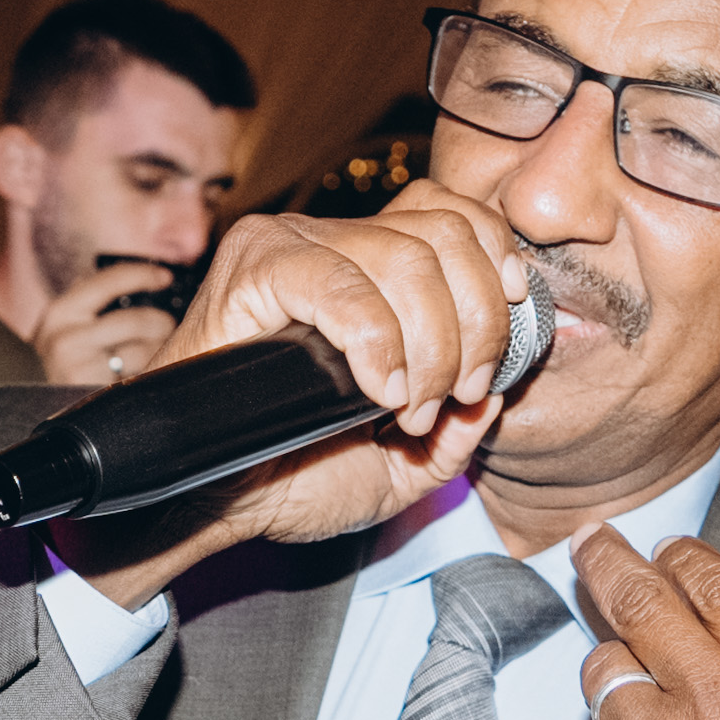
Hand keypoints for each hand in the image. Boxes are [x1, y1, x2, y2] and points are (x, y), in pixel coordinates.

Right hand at [24, 255, 186, 388]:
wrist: (44, 413)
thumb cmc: (66, 362)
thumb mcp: (69, 326)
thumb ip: (94, 302)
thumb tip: (144, 277)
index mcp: (61, 312)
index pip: (110, 281)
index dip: (143, 275)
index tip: (165, 276)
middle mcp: (65, 338)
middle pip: (136, 321)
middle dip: (161, 324)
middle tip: (166, 330)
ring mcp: (79, 368)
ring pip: (144, 351)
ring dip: (161, 352)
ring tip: (157, 356)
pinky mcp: (95, 393)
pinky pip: (141, 378)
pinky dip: (150, 376)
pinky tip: (143, 378)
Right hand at [50, 189, 525, 601]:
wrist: (210, 503)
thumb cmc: (292, 475)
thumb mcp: (404, 464)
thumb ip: (458, 431)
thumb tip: (498, 394)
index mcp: (371, 265)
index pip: (455, 215)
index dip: (496, 260)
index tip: (509, 332)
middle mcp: (332, 240)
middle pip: (445, 236)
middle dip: (476, 326)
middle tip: (455, 396)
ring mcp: (290, 246)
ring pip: (407, 257)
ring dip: (432, 346)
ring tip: (409, 408)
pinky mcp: (253, 269)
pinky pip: (343, 285)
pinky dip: (378, 343)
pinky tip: (378, 391)